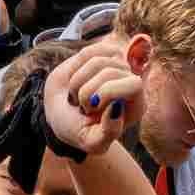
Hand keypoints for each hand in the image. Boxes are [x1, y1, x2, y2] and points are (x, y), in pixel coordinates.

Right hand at [42, 35, 143, 153]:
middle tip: (83, 107)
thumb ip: (109, 132)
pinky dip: (75, 69)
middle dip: (87, 91)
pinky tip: (77, 82)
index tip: (91, 109)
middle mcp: (131, 81)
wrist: (59, 113)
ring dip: (77, 83)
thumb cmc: (78, 129)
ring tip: (79, 97)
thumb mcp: (92, 141)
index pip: (134, 85)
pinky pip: (88, 52)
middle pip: (111, 72)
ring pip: (96, 61)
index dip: (108, 92)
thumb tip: (118, 105)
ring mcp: (117, 64)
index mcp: (136, 105)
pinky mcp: (102, 52)